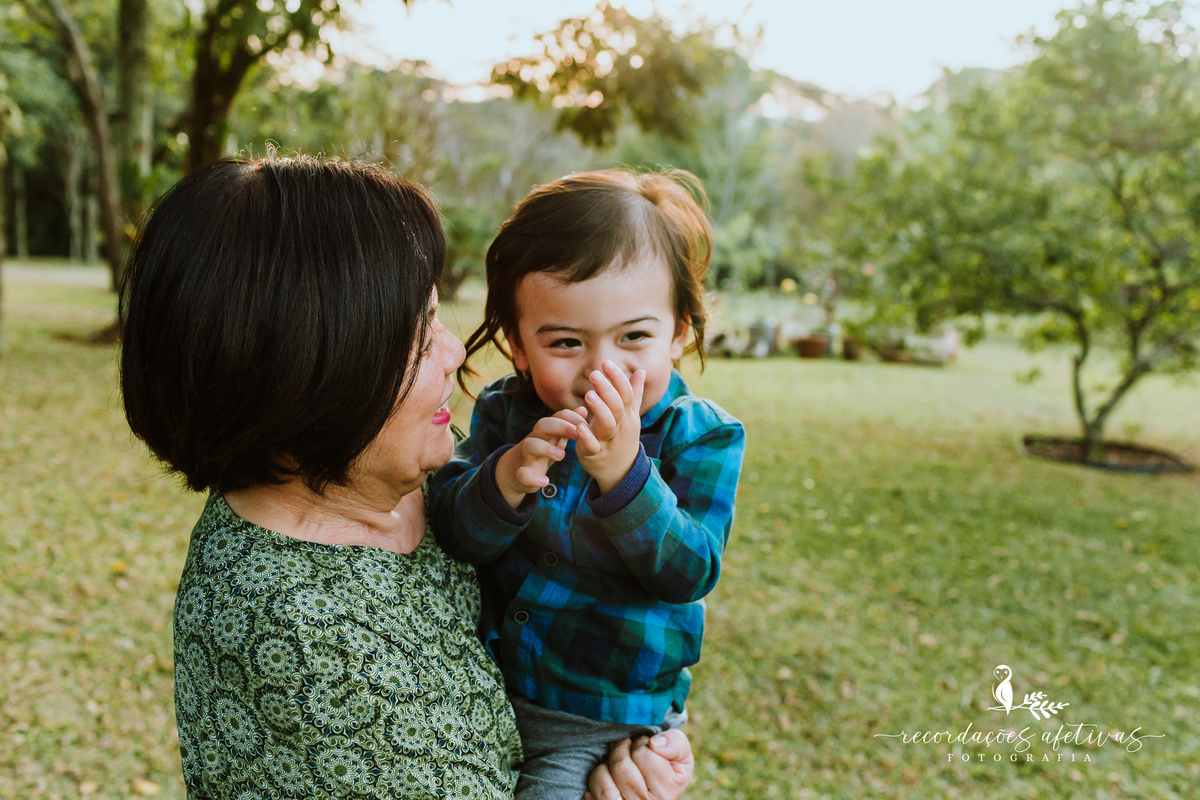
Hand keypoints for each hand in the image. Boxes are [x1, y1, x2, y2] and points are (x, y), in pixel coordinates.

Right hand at [494, 409, 584, 508]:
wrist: (517, 470)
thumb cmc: (543, 450)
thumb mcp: (557, 437)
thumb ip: (569, 425)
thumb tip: (583, 409)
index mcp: (547, 431)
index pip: (557, 416)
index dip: (571, 417)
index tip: (585, 424)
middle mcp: (536, 439)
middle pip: (542, 425)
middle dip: (560, 426)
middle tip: (577, 434)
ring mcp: (528, 456)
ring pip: (530, 445)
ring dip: (546, 448)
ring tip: (562, 456)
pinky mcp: (523, 474)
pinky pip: (523, 474)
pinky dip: (533, 478)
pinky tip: (545, 481)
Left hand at [576, 361, 645, 493]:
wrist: (621, 472)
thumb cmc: (623, 438)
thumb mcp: (631, 416)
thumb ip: (634, 393)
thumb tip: (641, 371)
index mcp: (627, 415)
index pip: (626, 394)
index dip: (617, 378)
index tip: (606, 363)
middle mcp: (620, 426)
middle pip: (617, 406)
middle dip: (607, 389)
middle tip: (594, 373)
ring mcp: (608, 440)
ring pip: (608, 425)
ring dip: (599, 410)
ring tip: (589, 395)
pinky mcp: (595, 454)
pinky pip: (593, 446)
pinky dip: (587, 437)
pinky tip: (580, 426)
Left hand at [584, 729, 693, 799]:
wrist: (657, 790)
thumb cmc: (668, 768)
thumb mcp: (681, 755)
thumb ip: (676, 743)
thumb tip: (655, 744)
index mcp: (667, 790)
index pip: (643, 754)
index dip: (642, 742)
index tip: (645, 745)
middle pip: (621, 766)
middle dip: (621, 749)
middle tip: (626, 747)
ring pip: (605, 785)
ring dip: (605, 766)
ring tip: (614, 762)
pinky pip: (593, 796)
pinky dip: (595, 783)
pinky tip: (606, 777)